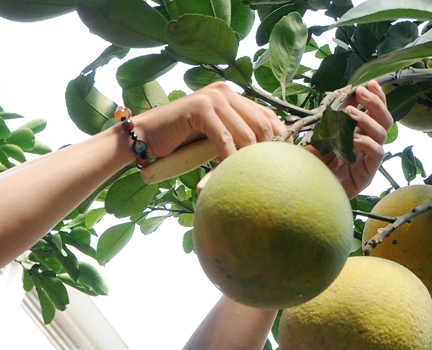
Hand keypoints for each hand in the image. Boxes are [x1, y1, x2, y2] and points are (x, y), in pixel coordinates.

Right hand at [133, 82, 285, 161]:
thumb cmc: (181, 143)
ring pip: (246, 131)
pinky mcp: (199, 108)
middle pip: (262, 123)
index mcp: (233, 97)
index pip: (268, 116)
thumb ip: (238, 139)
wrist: (146, 137)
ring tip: (251, 176)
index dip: (281, 139)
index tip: (285, 162)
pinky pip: (224, 137)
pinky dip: (230, 157)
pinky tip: (231, 172)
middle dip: (269, 150)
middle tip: (271, 173)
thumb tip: (268, 159)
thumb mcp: (216, 139)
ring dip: (250, 158)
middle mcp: (226, 92)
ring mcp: (212, 97)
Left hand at [311, 81, 392, 197]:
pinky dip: (368, 143)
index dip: (375, 97)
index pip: (374, 112)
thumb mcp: (318, 136)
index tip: (369, 83)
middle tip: (362, 92)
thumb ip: (330, 118)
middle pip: (384, 120)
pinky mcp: (367, 174)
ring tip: (351, 113)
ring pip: (382, 134)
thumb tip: (342, 97)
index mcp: (358, 133)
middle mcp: (367, 144)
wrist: (307, 193)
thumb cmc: (312, 166)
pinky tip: (355, 139)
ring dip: (368, 120)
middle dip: (375, 103)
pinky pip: (376, 154)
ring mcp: (368, 159)